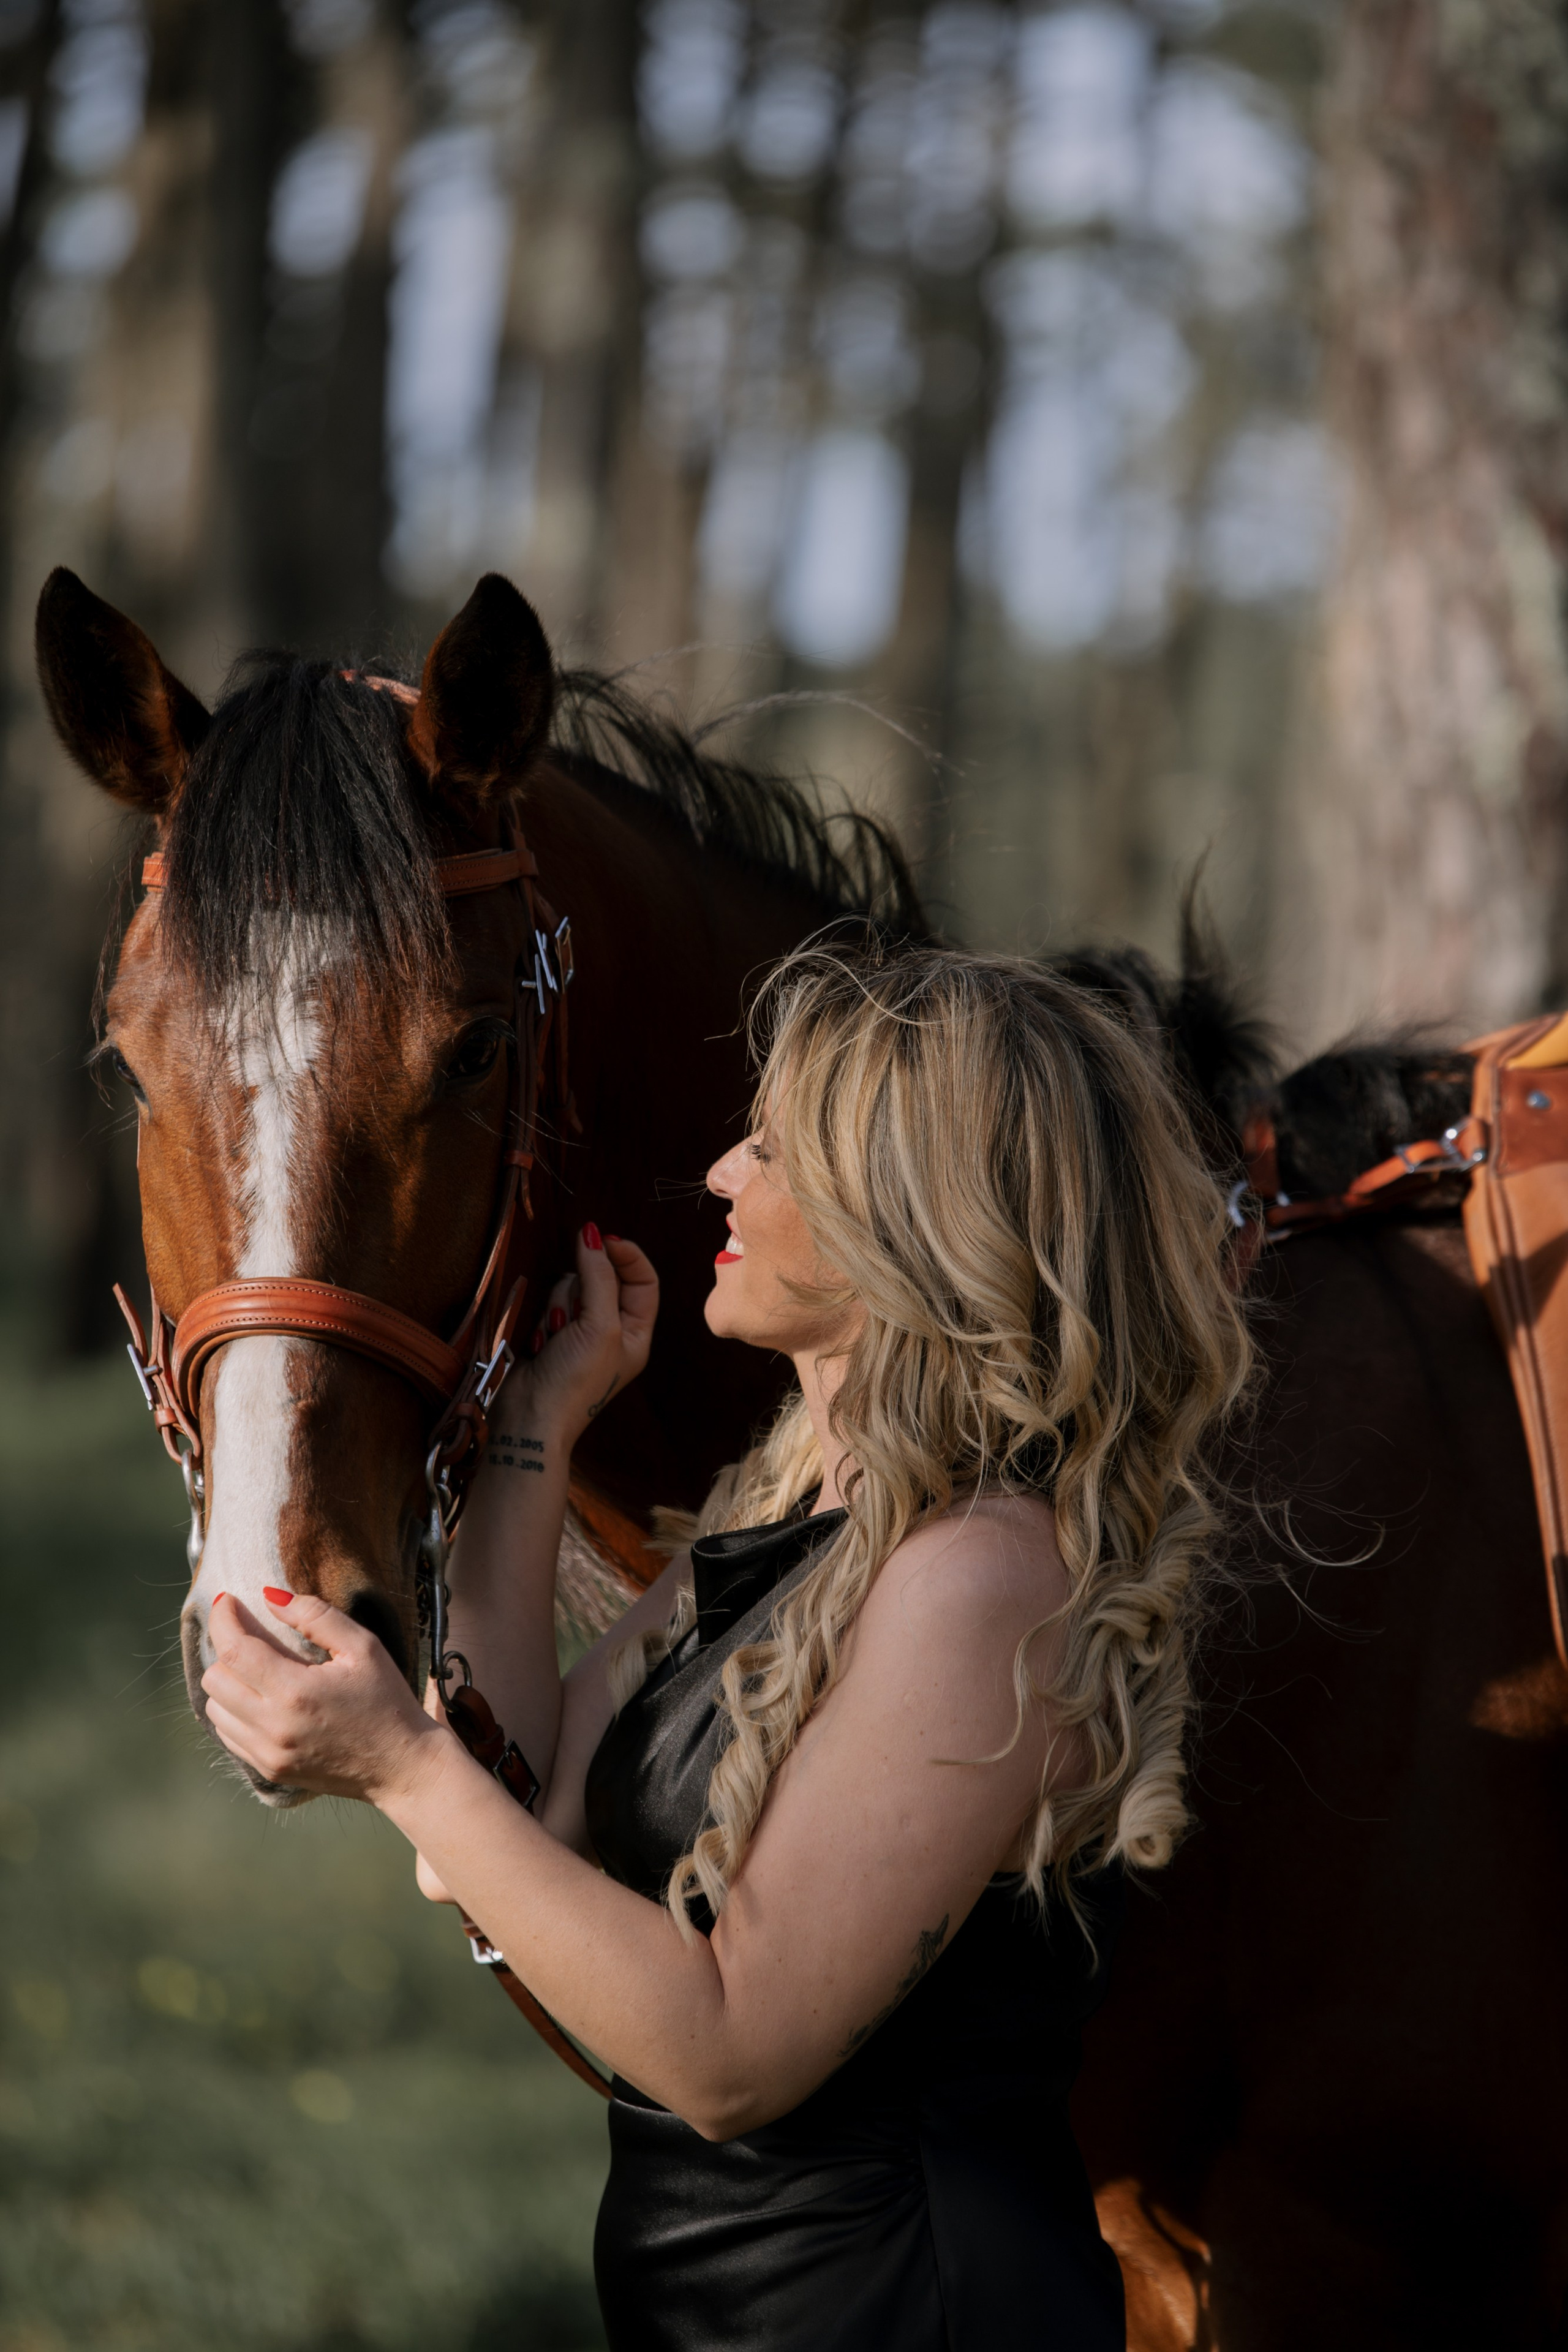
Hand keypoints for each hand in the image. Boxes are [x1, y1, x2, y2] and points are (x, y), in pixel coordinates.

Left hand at [201, 1590, 439, 1805]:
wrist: (401, 1766)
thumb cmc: (387, 1701)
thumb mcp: (364, 1647)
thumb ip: (316, 1616)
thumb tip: (271, 1598)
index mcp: (296, 1692)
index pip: (234, 1650)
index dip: (223, 1619)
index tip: (227, 1600)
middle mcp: (273, 1727)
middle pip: (214, 1679)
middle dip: (225, 1648)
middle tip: (249, 1634)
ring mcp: (267, 1754)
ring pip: (214, 1708)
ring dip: (228, 1681)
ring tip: (256, 1668)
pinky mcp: (269, 1770)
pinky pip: (228, 1735)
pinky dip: (233, 1711)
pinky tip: (260, 1698)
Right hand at [498, 1226, 656, 1449]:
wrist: (530, 1419)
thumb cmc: (575, 1382)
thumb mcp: (599, 1327)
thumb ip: (599, 1277)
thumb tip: (592, 1234)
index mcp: (636, 1332)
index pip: (643, 1280)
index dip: (625, 1256)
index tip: (602, 1240)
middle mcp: (611, 1330)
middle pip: (601, 1279)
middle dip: (581, 1293)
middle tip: (572, 1320)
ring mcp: (578, 1331)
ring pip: (569, 1288)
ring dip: (558, 1308)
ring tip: (554, 1339)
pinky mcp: (549, 1333)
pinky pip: (546, 1303)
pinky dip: (541, 1320)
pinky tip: (539, 1345)